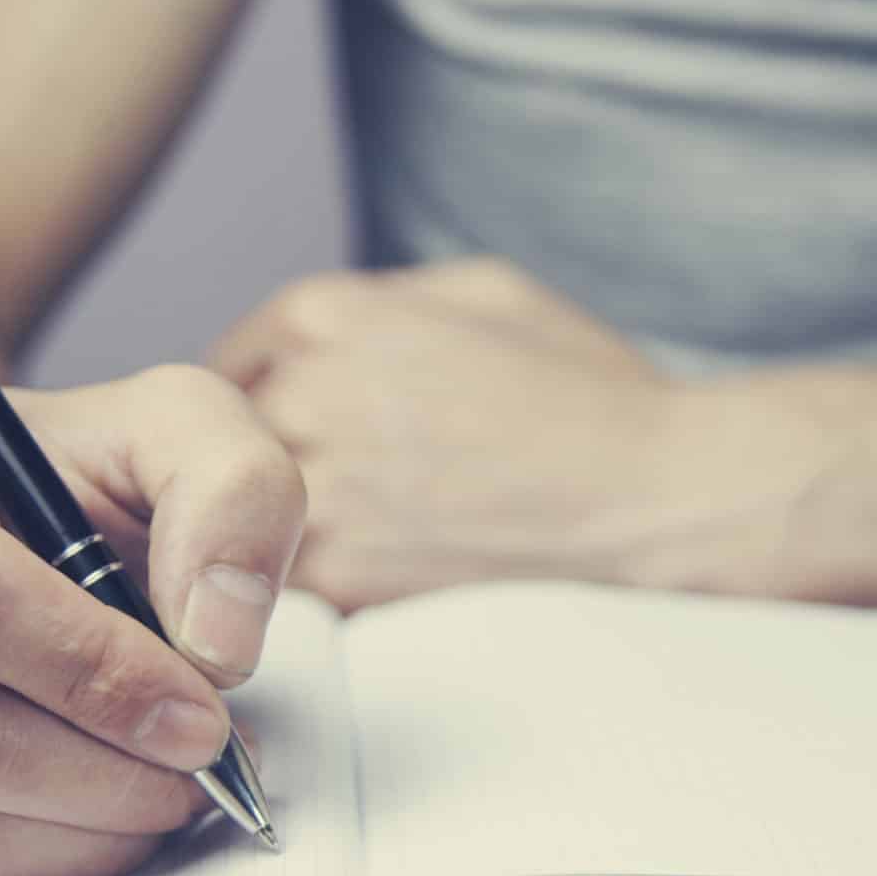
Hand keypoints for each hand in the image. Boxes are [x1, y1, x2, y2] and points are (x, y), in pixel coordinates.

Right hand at [0, 365, 305, 875]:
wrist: (20, 538)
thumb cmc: (88, 485)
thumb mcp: (186, 437)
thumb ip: (232, 497)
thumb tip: (216, 641)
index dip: (91, 673)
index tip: (200, 716)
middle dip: (99, 772)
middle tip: (197, 774)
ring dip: (73, 833)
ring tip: (160, 796)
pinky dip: (22, 861)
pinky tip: (88, 816)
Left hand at [211, 259, 681, 609]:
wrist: (653, 499)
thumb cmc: (587, 393)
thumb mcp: (486, 293)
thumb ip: (378, 304)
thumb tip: (315, 341)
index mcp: (329, 316)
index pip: (231, 363)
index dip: (256, 403)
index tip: (284, 435)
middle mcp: (304, 395)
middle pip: (223, 442)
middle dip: (260, 466)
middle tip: (324, 493)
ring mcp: (316, 492)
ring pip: (243, 517)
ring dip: (276, 530)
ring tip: (362, 537)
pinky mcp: (343, 577)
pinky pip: (289, 580)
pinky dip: (320, 582)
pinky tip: (386, 573)